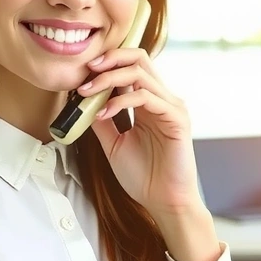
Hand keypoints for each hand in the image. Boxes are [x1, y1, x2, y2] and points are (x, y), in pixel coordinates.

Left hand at [77, 48, 201, 217]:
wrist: (163, 202)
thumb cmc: (144, 176)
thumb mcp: (113, 143)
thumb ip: (102, 121)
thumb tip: (83, 102)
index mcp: (149, 103)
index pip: (132, 66)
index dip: (108, 63)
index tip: (83, 72)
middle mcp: (162, 99)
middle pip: (139, 58)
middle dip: (110, 59)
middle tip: (87, 70)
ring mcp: (171, 107)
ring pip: (140, 73)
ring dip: (109, 79)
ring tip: (87, 93)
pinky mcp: (176, 119)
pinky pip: (146, 97)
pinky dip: (121, 100)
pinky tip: (104, 112)